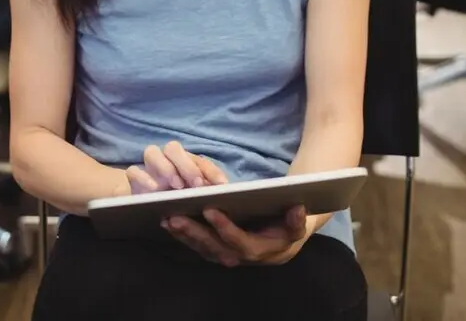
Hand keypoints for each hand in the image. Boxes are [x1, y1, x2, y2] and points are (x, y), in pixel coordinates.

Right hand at [124, 141, 227, 194]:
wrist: (142, 202)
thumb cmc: (174, 199)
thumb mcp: (193, 198)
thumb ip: (205, 193)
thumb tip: (222, 195)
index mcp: (184, 161)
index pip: (200, 161)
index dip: (212, 172)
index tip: (222, 186)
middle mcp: (165, 158)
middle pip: (173, 148)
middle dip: (187, 165)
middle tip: (196, 185)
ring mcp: (146, 166)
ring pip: (151, 152)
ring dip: (166, 168)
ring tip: (176, 187)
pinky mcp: (132, 177)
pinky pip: (133, 171)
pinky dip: (143, 178)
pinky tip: (154, 190)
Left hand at [164, 205, 312, 267]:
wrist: (281, 243)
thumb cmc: (286, 229)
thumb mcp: (296, 225)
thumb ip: (297, 220)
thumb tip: (299, 209)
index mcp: (257, 250)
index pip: (238, 241)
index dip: (224, 227)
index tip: (210, 209)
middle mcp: (237, 257)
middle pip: (212, 247)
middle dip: (193, 232)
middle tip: (174, 216)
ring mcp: (223, 255)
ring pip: (200, 247)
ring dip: (183, 234)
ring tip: (166, 218)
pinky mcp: (214, 251)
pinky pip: (196, 244)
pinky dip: (182, 234)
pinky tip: (167, 221)